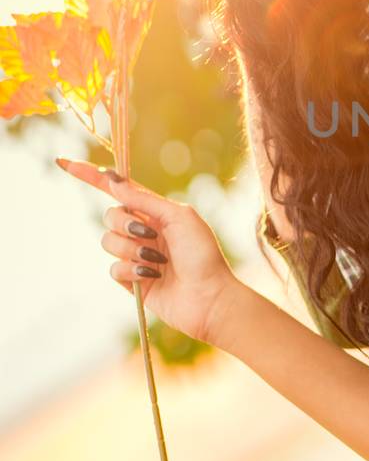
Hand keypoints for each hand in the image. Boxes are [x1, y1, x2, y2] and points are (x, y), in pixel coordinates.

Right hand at [55, 157, 237, 345]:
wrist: (209, 297)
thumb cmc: (203, 255)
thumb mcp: (178, 218)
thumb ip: (144, 200)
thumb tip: (113, 180)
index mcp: (156, 212)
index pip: (119, 191)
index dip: (93, 177)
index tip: (66, 163)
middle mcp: (144, 231)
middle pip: (109, 216)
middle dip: (125, 224)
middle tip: (151, 235)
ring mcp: (136, 256)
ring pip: (107, 242)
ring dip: (131, 249)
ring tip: (158, 260)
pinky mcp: (132, 281)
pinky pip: (113, 269)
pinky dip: (131, 270)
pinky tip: (152, 275)